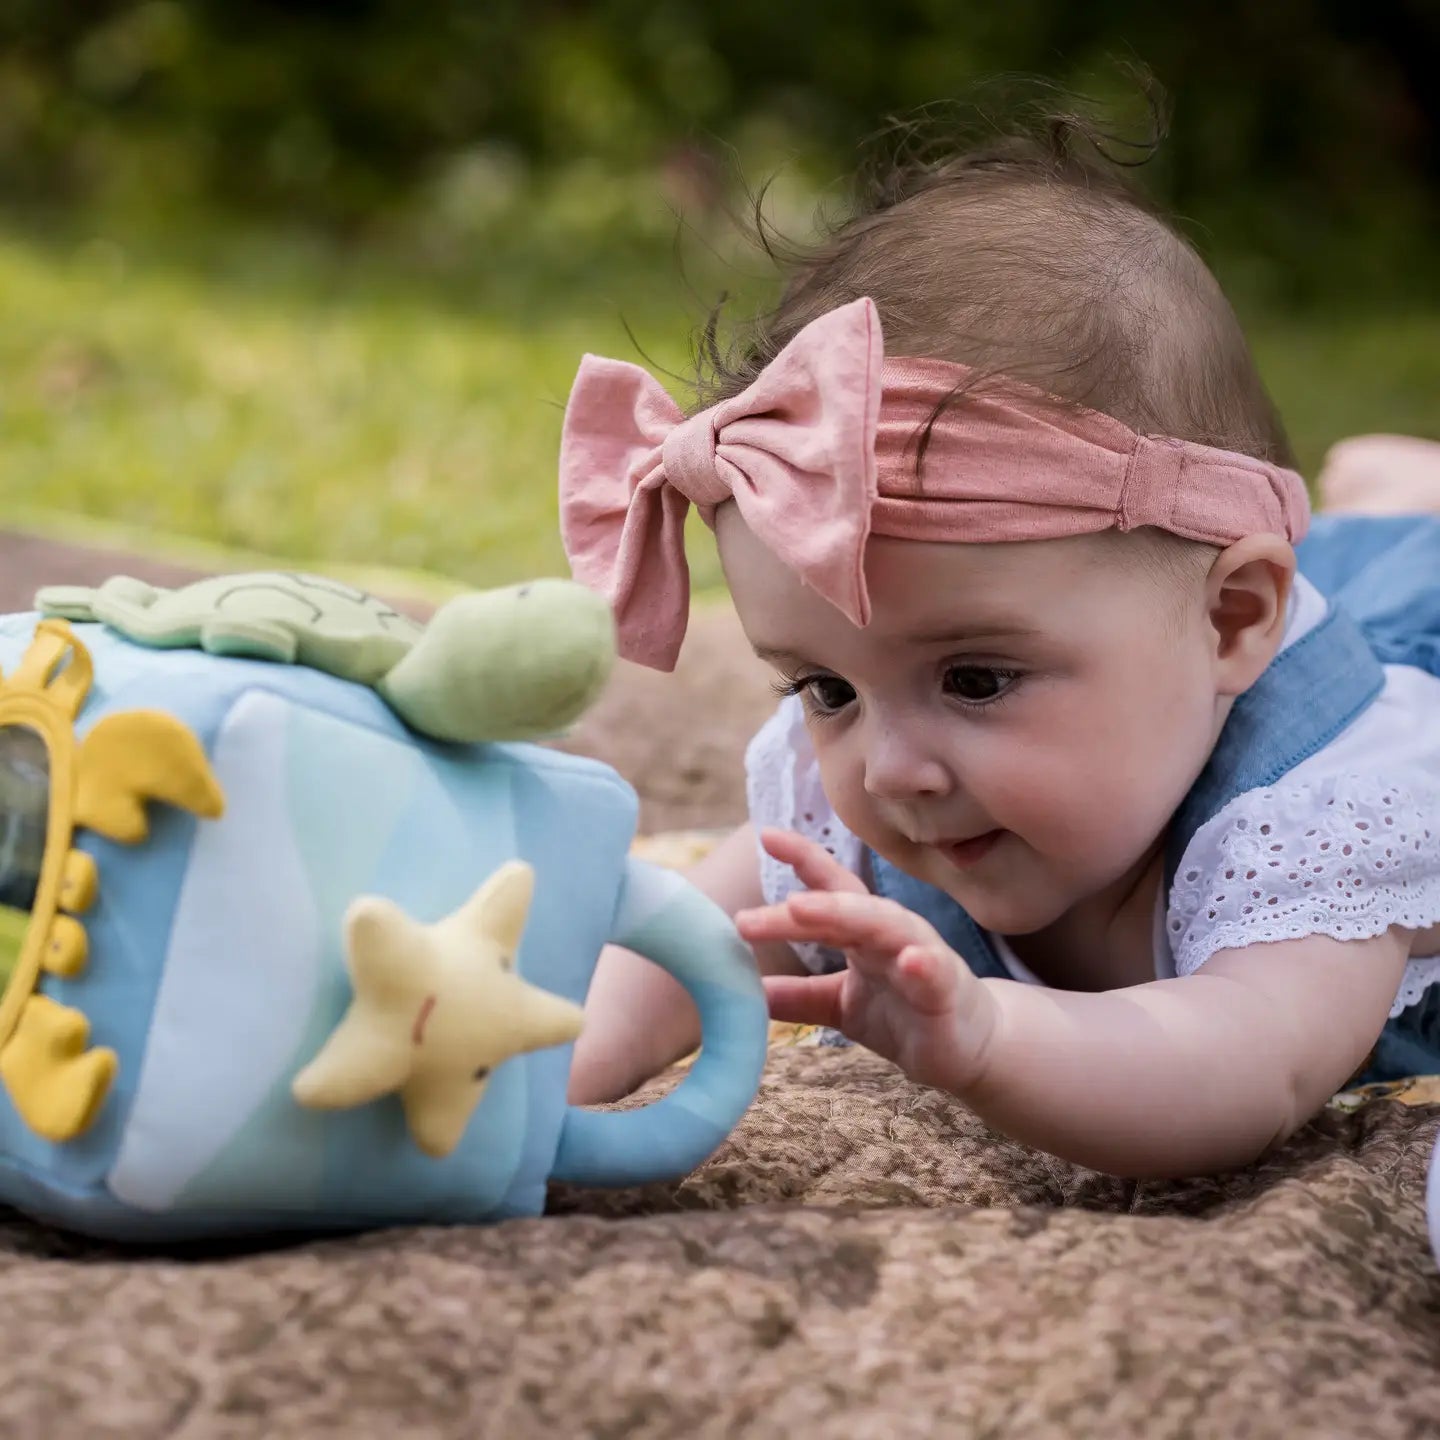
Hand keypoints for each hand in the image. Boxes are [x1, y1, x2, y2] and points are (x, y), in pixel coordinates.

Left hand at [735, 829, 998, 1092]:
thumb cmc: (905, 1014)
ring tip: (802, 908)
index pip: (831, 888)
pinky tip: (909, 959)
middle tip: (749, 916)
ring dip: (847, 914)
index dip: (803, 859)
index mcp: (863, 932)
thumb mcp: (840, 1005)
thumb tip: (743, 991)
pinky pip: (936, 975)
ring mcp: (922, 958)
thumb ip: (797, 997)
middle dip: (802, 904)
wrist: (968, 1049)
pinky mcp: (948, 993)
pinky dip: (923, 964)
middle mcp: (891, 934)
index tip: (767, 835)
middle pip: (847, 906)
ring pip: (887, 926)